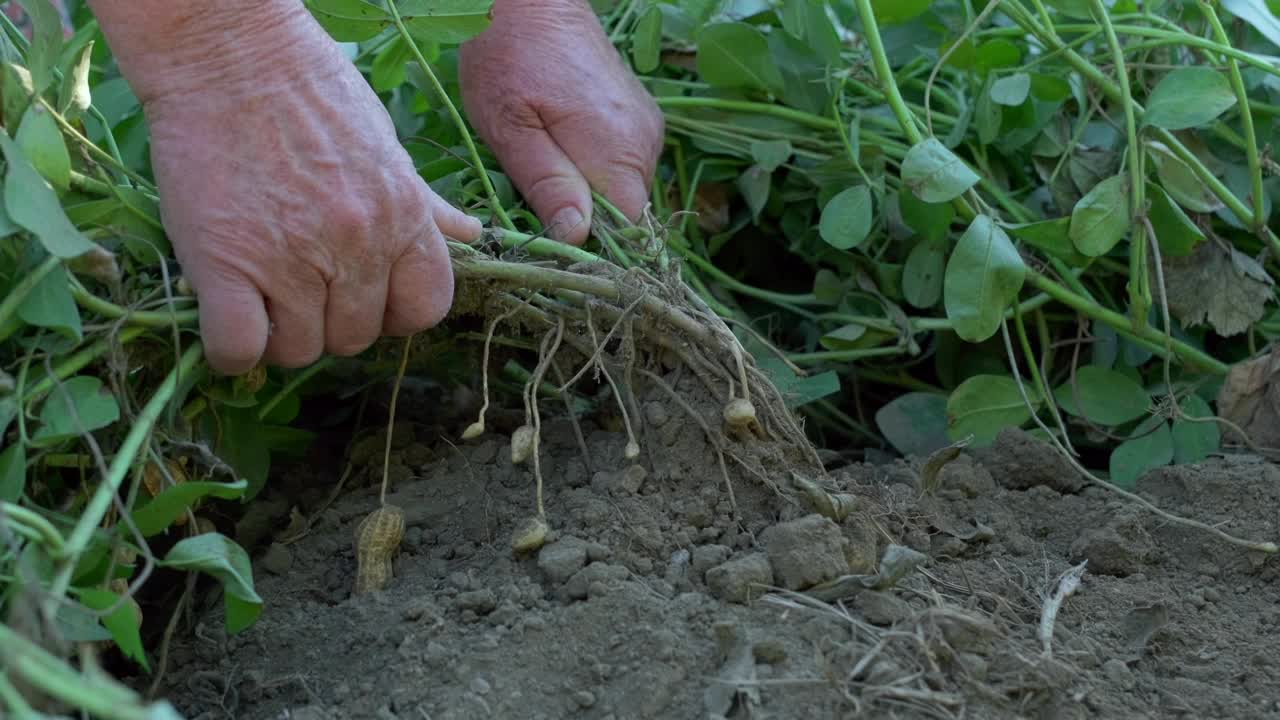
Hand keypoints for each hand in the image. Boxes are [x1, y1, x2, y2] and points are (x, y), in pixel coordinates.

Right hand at [115, 5, 479, 374]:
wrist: (229, 51)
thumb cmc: (311, 91)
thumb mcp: (387, 147)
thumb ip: (425, 206)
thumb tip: (472, 236)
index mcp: (404, 219)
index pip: (425, 308)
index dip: (393, 313)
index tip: (361, 297)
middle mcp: (359, 245)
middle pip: (356, 337)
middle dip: (328, 323)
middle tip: (297, 288)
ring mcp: (293, 258)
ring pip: (300, 350)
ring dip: (279, 335)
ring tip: (259, 295)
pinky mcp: (225, 264)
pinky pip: (239, 348)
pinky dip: (231, 349)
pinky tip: (226, 317)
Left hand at [459, 0, 663, 244]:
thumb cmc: (508, 57)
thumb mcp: (510, 127)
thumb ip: (547, 183)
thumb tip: (576, 235)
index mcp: (618, 150)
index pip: (627, 230)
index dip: (593, 243)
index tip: (554, 235)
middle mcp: (644, 142)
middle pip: (626, 214)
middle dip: (586, 217)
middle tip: (538, 194)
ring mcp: (646, 128)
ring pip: (623, 191)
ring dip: (588, 193)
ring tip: (547, 164)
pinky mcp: (638, 119)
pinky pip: (622, 166)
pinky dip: (594, 171)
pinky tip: (562, 148)